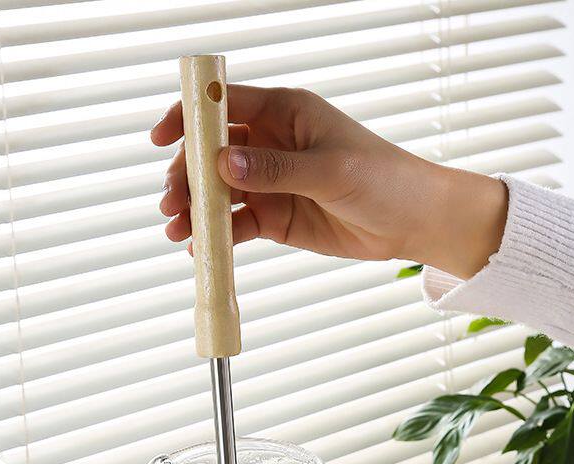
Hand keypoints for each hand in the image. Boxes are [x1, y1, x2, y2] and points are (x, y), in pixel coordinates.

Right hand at [151, 84, 507, 278]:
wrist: (410, 222)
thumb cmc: (383, 179)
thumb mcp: (329, 170)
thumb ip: (276, 170)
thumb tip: (224, 164)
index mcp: (285, 114)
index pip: (225, 106)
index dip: (189, 118)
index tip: (163, 138)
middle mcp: (271, 145)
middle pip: (211, 154)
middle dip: (186, 176)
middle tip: (172, 204)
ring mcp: (269, 182)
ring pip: (217, 191)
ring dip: (194, 208)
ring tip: (176, 229)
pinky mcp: (273, 217)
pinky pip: (235, 223)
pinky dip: (215, 235)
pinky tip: (201, 247)